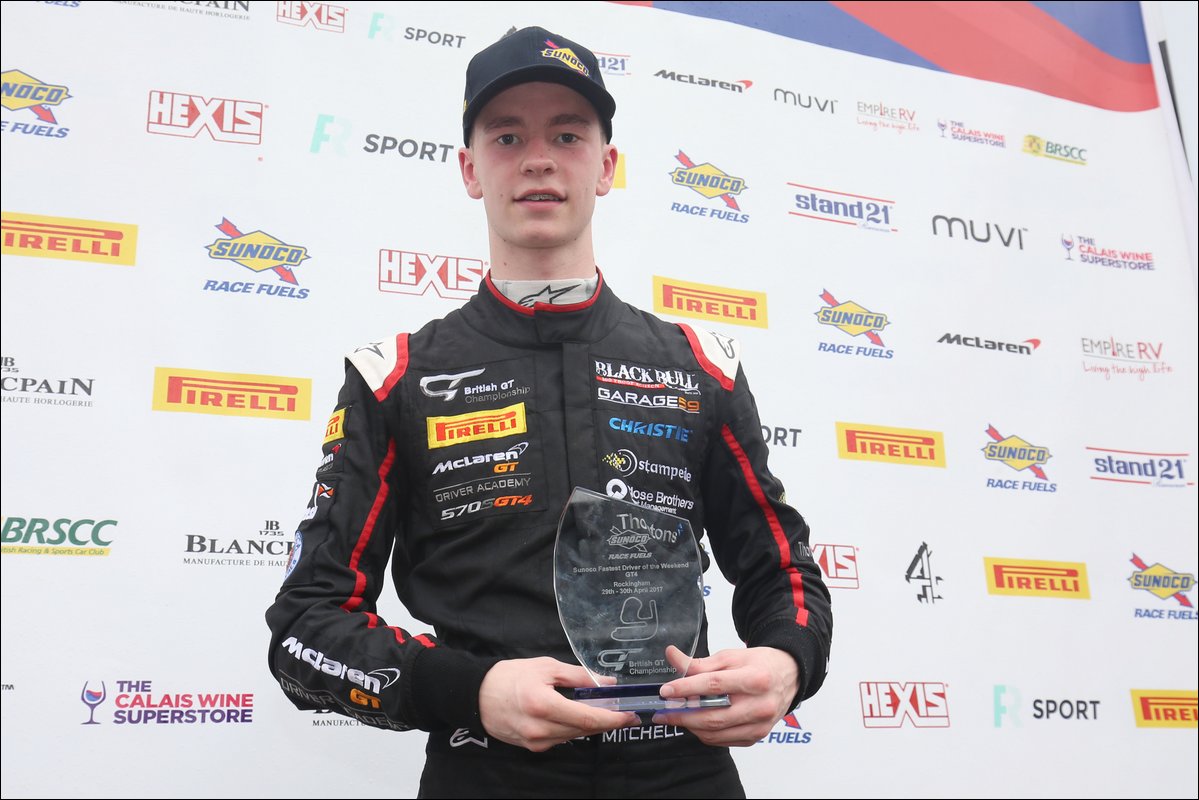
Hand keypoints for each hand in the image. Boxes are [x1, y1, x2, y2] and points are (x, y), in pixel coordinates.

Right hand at [479, 657, 638, 751]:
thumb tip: (607, 684)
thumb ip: (579, 676)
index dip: (613, 718)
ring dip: (590, 724)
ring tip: (601, 710)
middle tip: (624, 711)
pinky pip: (561, 739)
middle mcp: (540, 728)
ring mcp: (536, 741)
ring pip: (575, 736)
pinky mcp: (532, 747)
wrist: (477, 695)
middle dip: (606, 721)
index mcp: (543, 705)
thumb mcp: (546, 667)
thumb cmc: (510, 676)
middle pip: (584, 729)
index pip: (587, 717)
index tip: (630, 715)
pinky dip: (572, 727)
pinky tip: (574, 715)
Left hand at [651, 644, 798, 746]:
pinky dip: (706, 734)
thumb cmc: (758, 664)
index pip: (714, 686)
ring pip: (716, 733)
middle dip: (683, 716)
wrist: (788, 677)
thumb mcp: (731, 656)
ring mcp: (760, 725)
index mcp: (755, 679)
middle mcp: (760, 705)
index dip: (686, 689)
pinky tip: (696, 723)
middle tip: (663, 712)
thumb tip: (671, 656)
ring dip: (691, 726)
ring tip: (676, 716)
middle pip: (713, 716)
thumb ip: (700, 662)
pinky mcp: (757, 737)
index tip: (666, 691)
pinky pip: (724, 741)